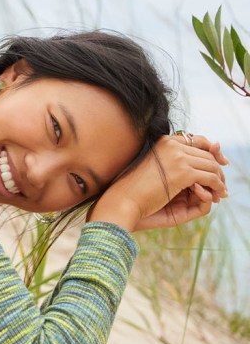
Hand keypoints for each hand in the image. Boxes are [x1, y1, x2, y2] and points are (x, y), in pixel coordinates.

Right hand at [88, 133, 228, 231]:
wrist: (122, 202)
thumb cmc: (137, 192)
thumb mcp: (162, 174)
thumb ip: (183, 165)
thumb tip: (213, 160)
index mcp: (163, 142)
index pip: (197, 140)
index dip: (212, 150)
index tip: (221, 163)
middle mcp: (171, 145)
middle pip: (208, 154)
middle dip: (218, 171)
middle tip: (221, 187)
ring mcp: (177, 157)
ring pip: (212, 166)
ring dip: (218, 181)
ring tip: (219, 193)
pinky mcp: (182, 172)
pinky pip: (210, 178)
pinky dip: (216, 187)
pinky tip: (215, 196)